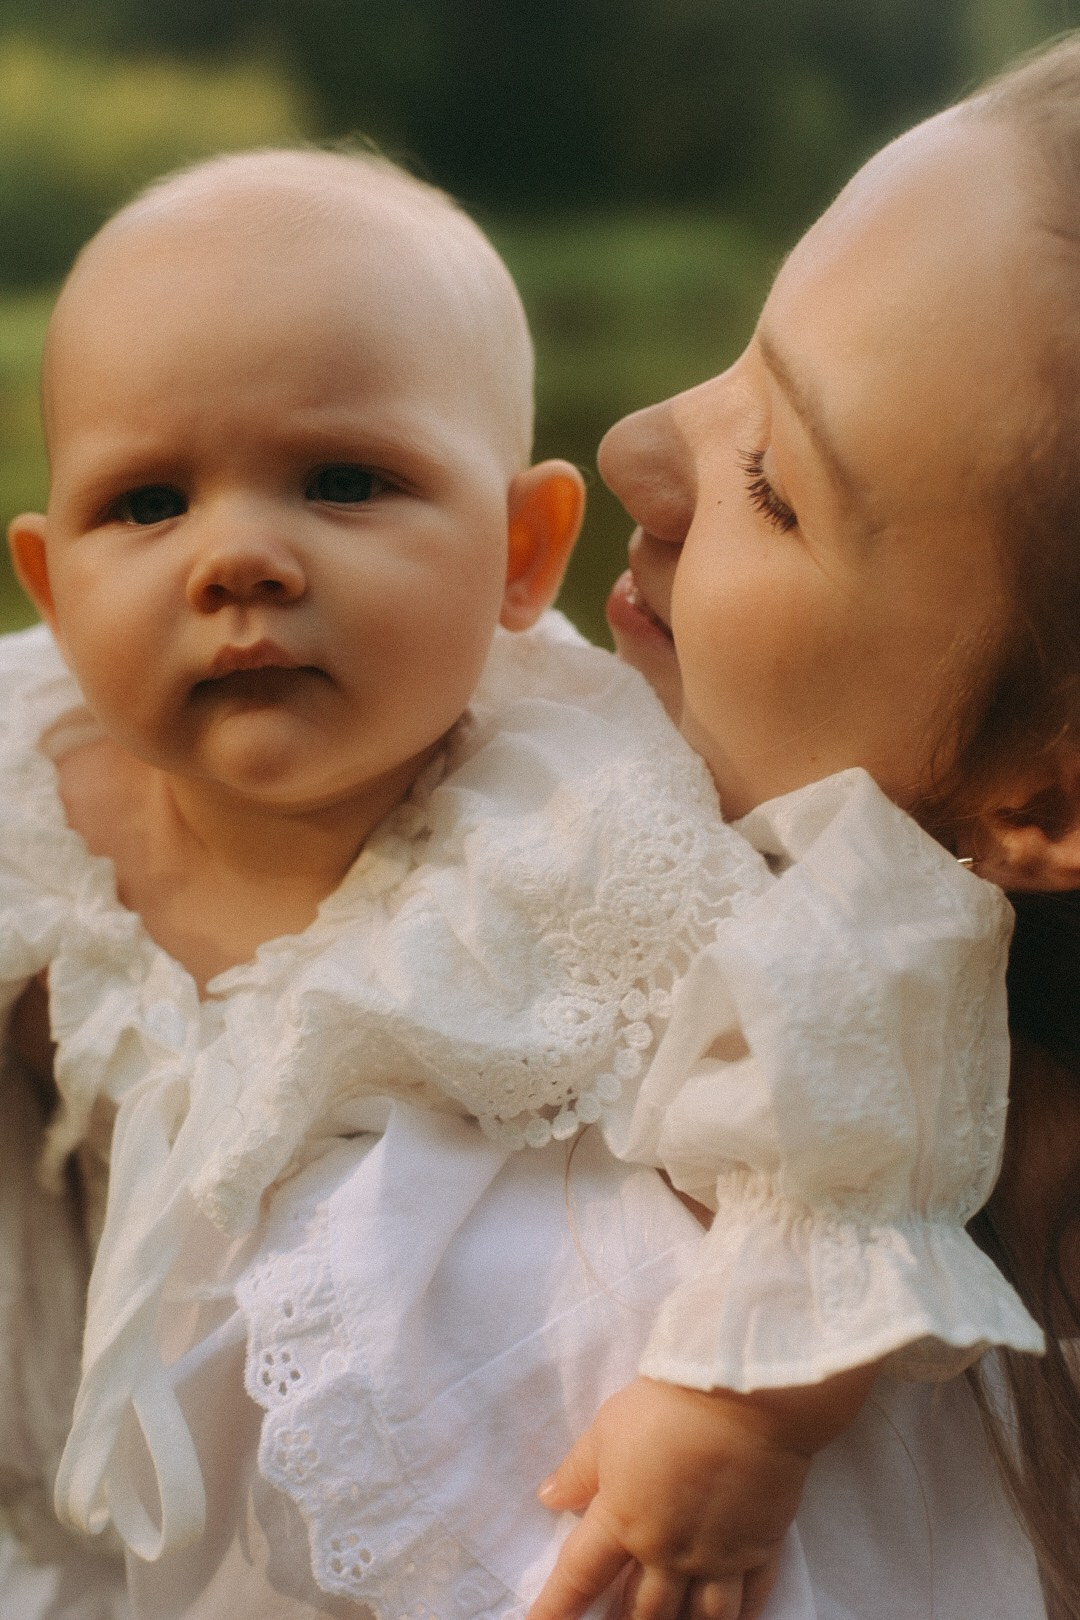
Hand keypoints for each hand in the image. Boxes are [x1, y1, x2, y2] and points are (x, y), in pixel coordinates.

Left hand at [526, 1377, 806, 1619]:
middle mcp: (668, 1551)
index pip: (580, 1577)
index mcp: (623, 1521)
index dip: (556, 1608)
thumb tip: (549, 1498)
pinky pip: (751, 1598)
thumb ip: (579, 1471)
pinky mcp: (762, 1546)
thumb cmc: (667, 1407)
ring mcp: (718, 1555)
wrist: (742, 1397)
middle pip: (643, 1609)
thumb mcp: (607, 1430)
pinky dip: (741, 1616)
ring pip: (699, 1618)